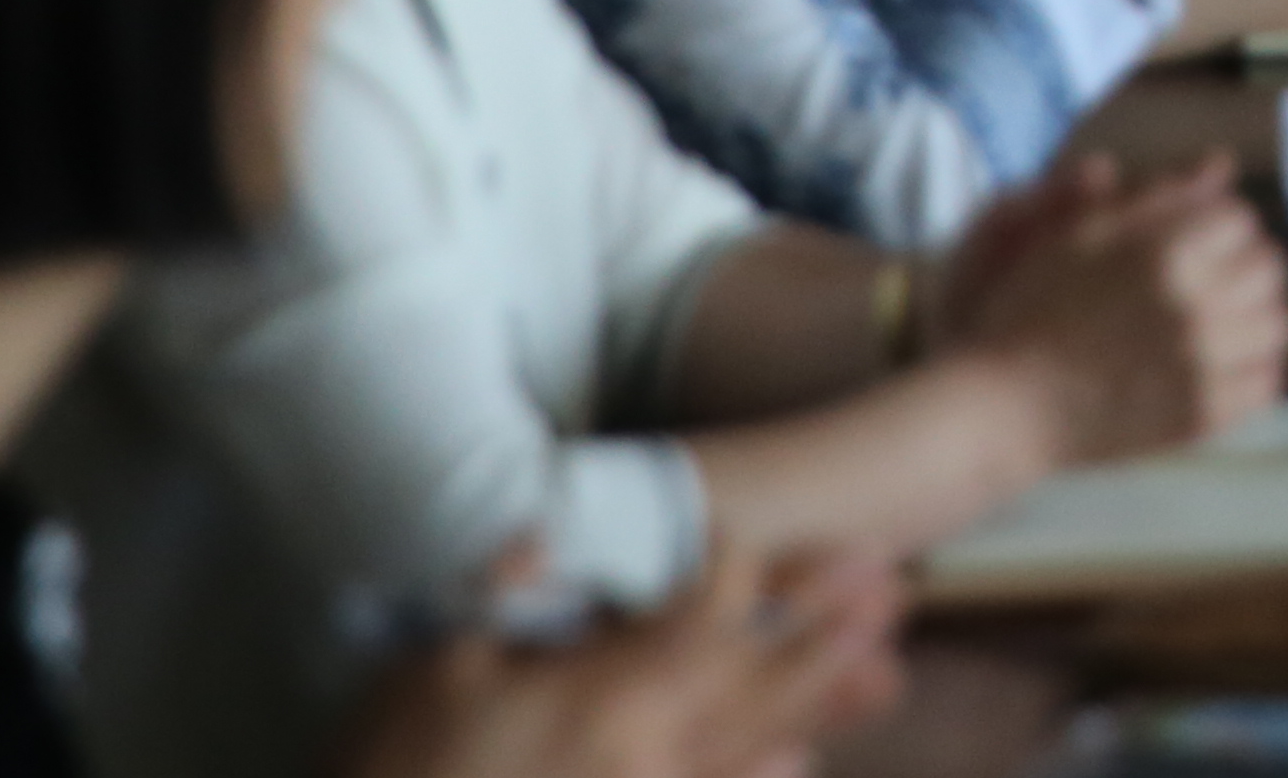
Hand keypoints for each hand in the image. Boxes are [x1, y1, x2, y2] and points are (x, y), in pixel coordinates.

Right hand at [339, 538, 900, 777]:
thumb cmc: (391, 764)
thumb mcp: (433, 666)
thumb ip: (500, 596)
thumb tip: (543, 534)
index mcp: (603, 696)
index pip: (698, 619)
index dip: (737, 574)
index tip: (752, 535)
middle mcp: (646, 753)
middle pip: (757, 681)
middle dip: (824, 629)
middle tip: (896, 587)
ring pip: (751, 745)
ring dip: (821, 699)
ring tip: (889, 666)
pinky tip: (803, 765)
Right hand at [930, 155, 1287, 471]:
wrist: (1005, 407)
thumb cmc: (1031, 310)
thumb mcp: (1084, 234)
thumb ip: (1159, 198)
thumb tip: (1221, 164)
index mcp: (1167, 253)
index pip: (1240, 219)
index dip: (1216, 225)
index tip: (1194, 241)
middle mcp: (1197, 306)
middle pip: (1269, 267)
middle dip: (1244, 264)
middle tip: (1212, 279)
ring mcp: (1206, 365)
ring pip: (1280, 323)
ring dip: (1258, 314)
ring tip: (1224, 321)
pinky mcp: (1206, 415)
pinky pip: (1269, 383)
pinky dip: (1256, 368)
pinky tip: (1224, 364)